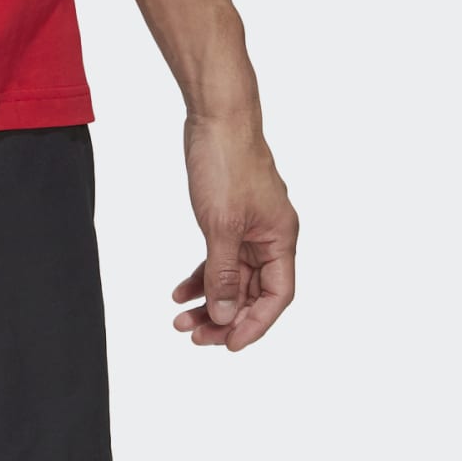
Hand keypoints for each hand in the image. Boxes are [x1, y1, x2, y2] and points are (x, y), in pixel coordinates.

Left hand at [171, 113, 297, 350]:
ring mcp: (250, 225)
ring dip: (209, 298)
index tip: (229, 345)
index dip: (255, 323)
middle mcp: (270, 235)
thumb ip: (223, 273)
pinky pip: (219, 255)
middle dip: (225, 315)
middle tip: (194, 335)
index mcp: (281, 238)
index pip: (277, 296)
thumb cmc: (226, 162)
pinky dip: (201, 273)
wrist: (215, 115)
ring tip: (180, 320)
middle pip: (252, 290)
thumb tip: (225, 315)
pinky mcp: (230, 215)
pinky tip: (180, 290)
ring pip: (232, 275)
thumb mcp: (222, 225)